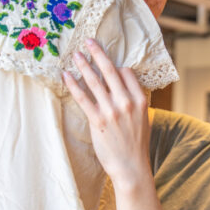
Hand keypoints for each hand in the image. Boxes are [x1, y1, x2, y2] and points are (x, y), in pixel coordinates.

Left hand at [63, 39, 151, 188]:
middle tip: (88, 42)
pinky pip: (83, 98)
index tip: (107, 64)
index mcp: (140, 100)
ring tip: (75, 55)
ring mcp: (112, 111)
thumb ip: (134, 102)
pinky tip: (66, 76)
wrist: (131, 167)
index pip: (127, 73)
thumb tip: (122, 88)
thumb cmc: (136, 145)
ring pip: (95, 82)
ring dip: (83, 66)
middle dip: (98, 54)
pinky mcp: (97, 120)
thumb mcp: (143, 119)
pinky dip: (73, 85)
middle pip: (110, 71)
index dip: (116, 67)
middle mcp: (126, 102)